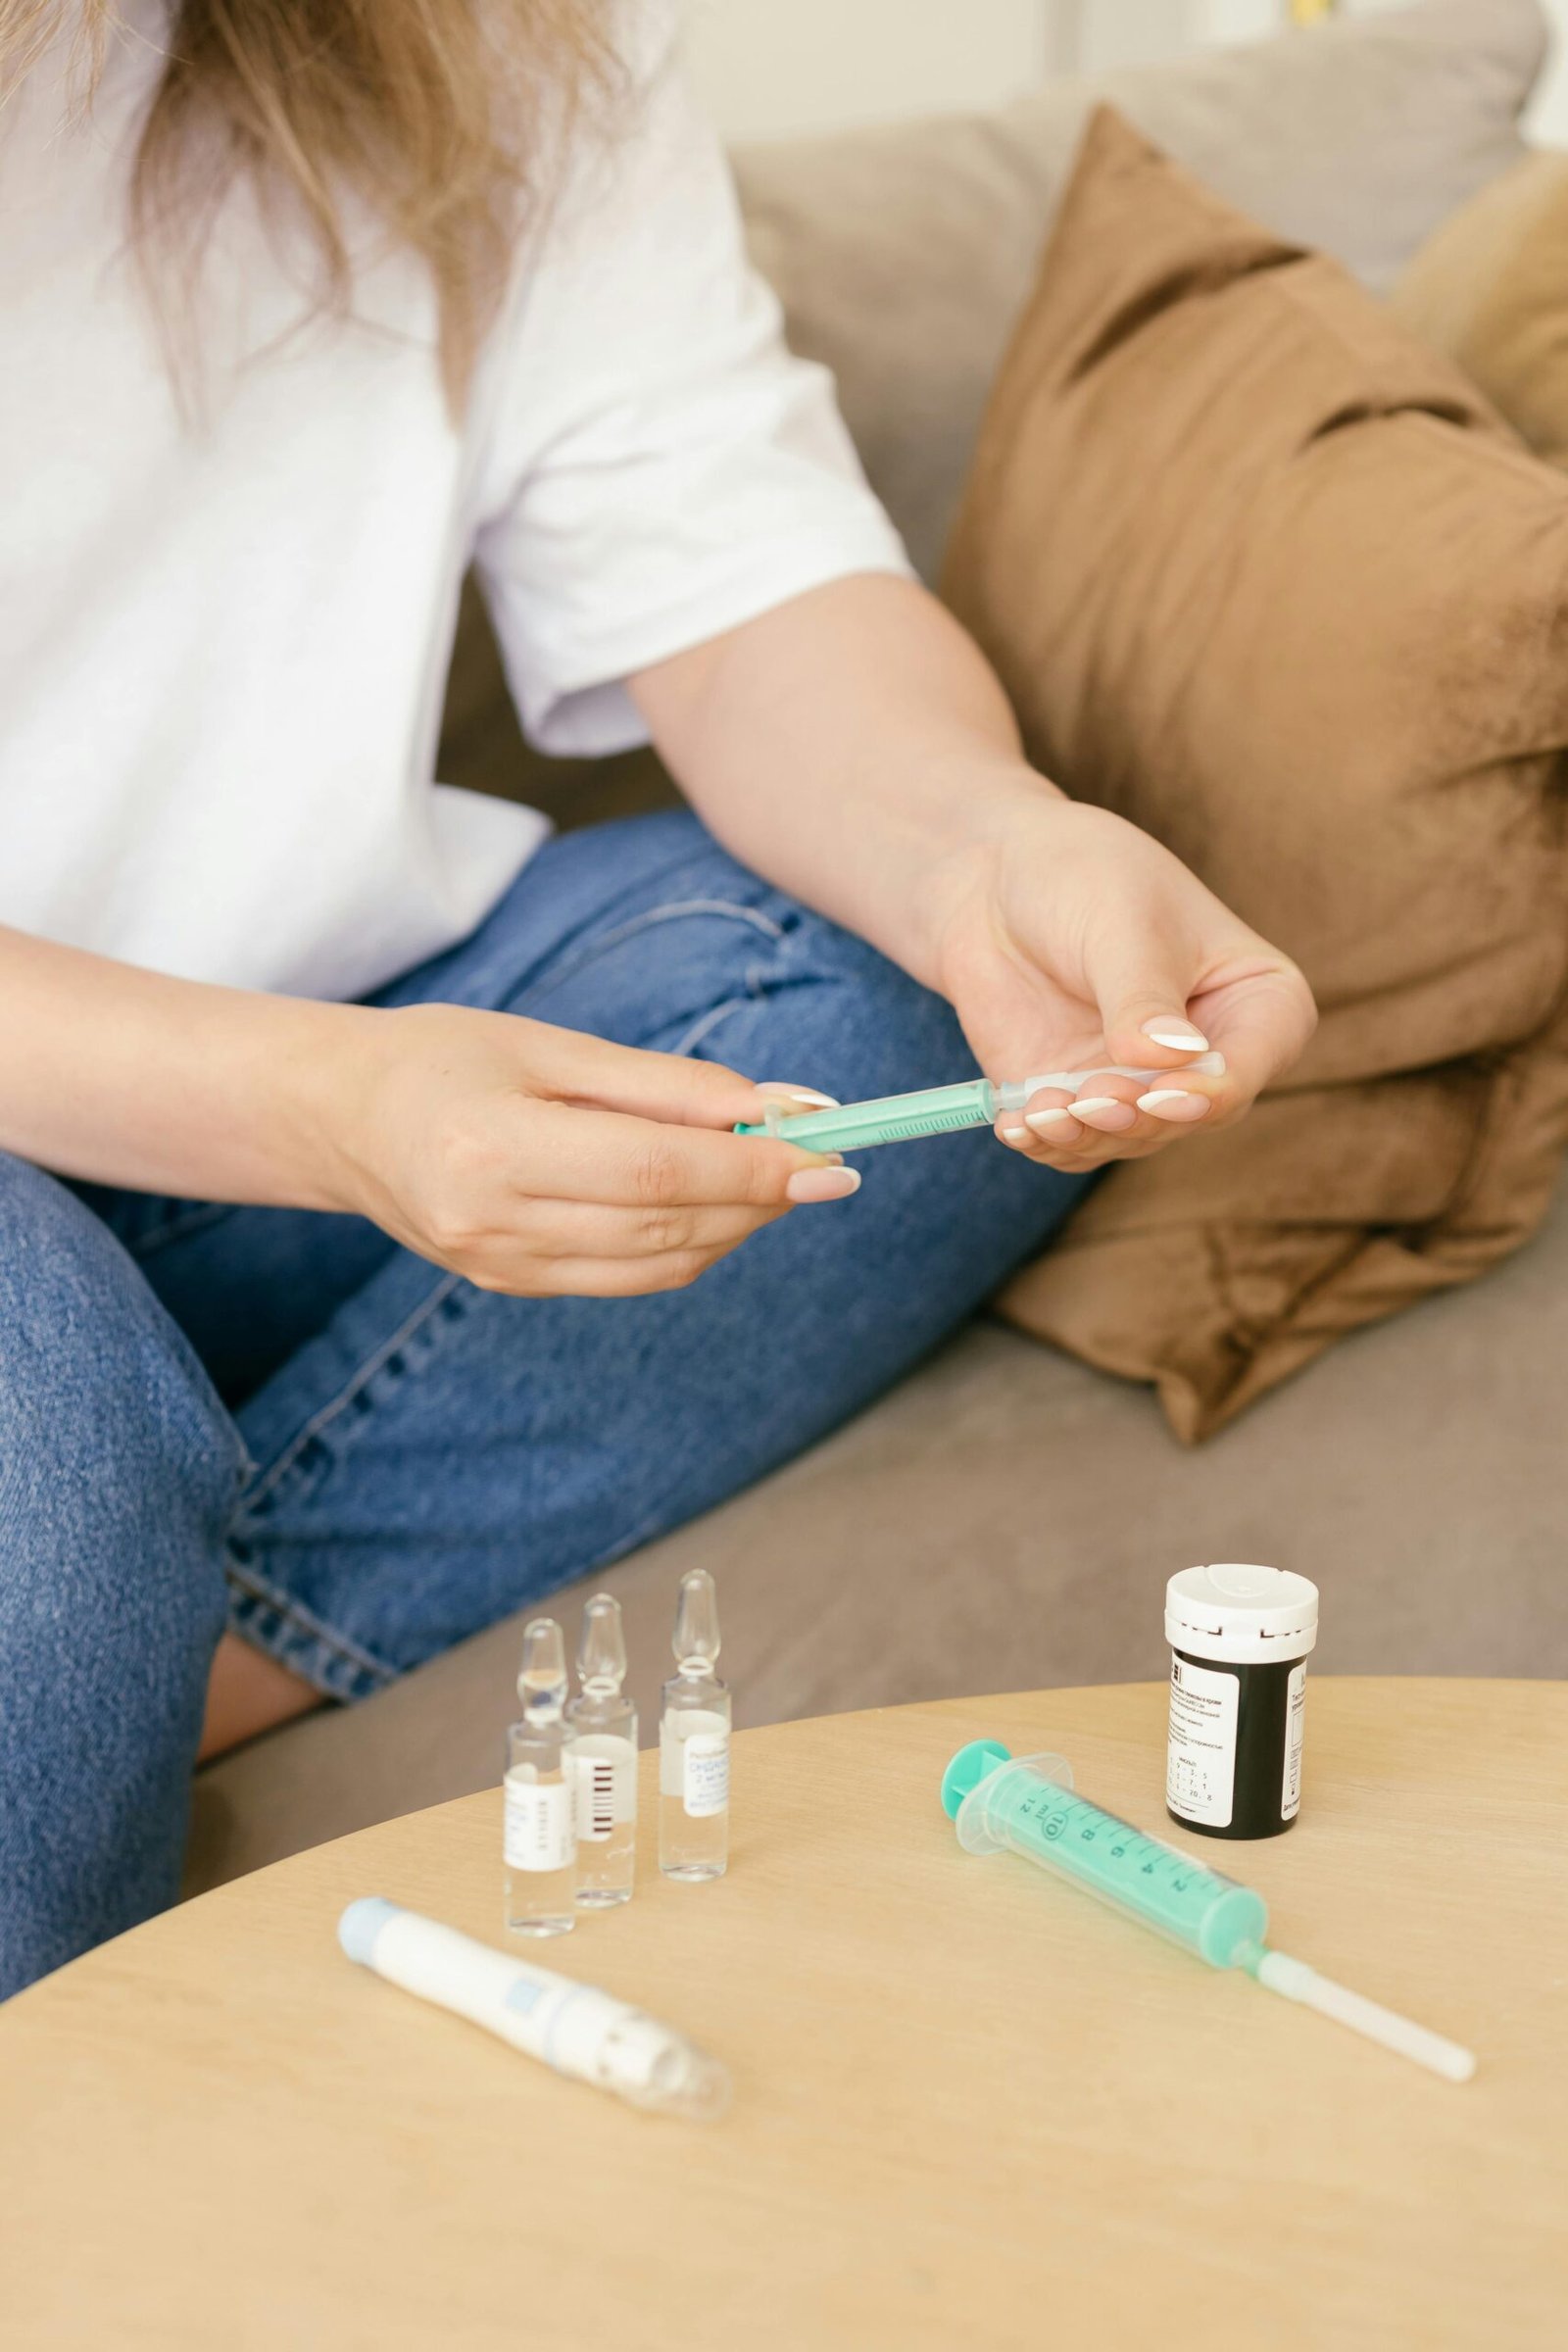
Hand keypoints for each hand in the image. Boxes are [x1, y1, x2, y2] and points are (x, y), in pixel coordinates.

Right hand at [323, 1004, 851, 1295]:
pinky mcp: (509, 1287)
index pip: (656, 1172)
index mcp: (491, 1149)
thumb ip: (664, 1084)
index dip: (752, 1167)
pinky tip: (717, 1206)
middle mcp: (492, 1224)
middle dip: (759, 1197)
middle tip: (825, 1162)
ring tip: (779, 1178)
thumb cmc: (442, 1058)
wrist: (341, 1117)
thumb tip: (777, 1105)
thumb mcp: (549, 1046)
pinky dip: (688, 1248)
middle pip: (664, 1227)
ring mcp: (499, 1268)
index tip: (828, 1150)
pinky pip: (626, 1279)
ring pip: (656, 1265)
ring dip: (735, 1227)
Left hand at [929, 789, 1316, 1169]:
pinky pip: (1073, 1143)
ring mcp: (1141, 1081)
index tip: (1165, 1093)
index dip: (1214, 1089)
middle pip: (1193, 1114)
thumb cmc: (1083, 876)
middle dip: (1142, 1117)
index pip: (1255, 1061)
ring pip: (1131, 1138)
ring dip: (1090, 1134)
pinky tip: (1016, 1124)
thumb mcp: (1122, 926)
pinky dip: (1047, 1142)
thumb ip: (1144, 999)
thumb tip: (1173, 1060)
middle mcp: (1206, 1053)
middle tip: (1091, 1097)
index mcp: (1255, 998)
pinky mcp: (1079, 1099)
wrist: (994, 875)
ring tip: (1043, 1109)